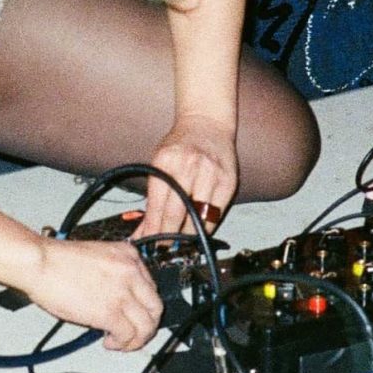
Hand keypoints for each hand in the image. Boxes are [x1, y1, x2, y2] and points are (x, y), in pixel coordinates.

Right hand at [25, 236, 164, 351]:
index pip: (151, 287)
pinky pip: (128, 336)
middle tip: (134, 334)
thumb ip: (113, 274)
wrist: (40, 262)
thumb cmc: (56, 260)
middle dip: (146, 325)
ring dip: (136, 339)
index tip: (134, 314)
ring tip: (122, 343)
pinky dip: (122, 344)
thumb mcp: (97, 256)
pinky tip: (109, 342)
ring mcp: (123, 293)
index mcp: (129, 255)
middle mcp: (131, 272)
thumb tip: (114, 297)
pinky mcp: (110, 312)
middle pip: (155, 307)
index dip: (142, 306)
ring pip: (147, 326)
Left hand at [137, 112, 238, 238]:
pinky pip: (217, 213)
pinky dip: (207, 227)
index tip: (148, 244)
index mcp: (166, 162)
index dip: (153, 229)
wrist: (207, 122)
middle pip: (177, 213)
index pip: (157, 205)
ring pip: (199, 217)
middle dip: (168, 237)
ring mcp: (211, 174)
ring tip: (180, 246)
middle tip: (163, 250)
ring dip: (188, 236)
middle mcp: (189, 167)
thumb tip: (143, 228)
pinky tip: (198, 234)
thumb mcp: (159, 162)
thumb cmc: (179, 145)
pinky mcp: (229, 181)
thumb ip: (153, 195)